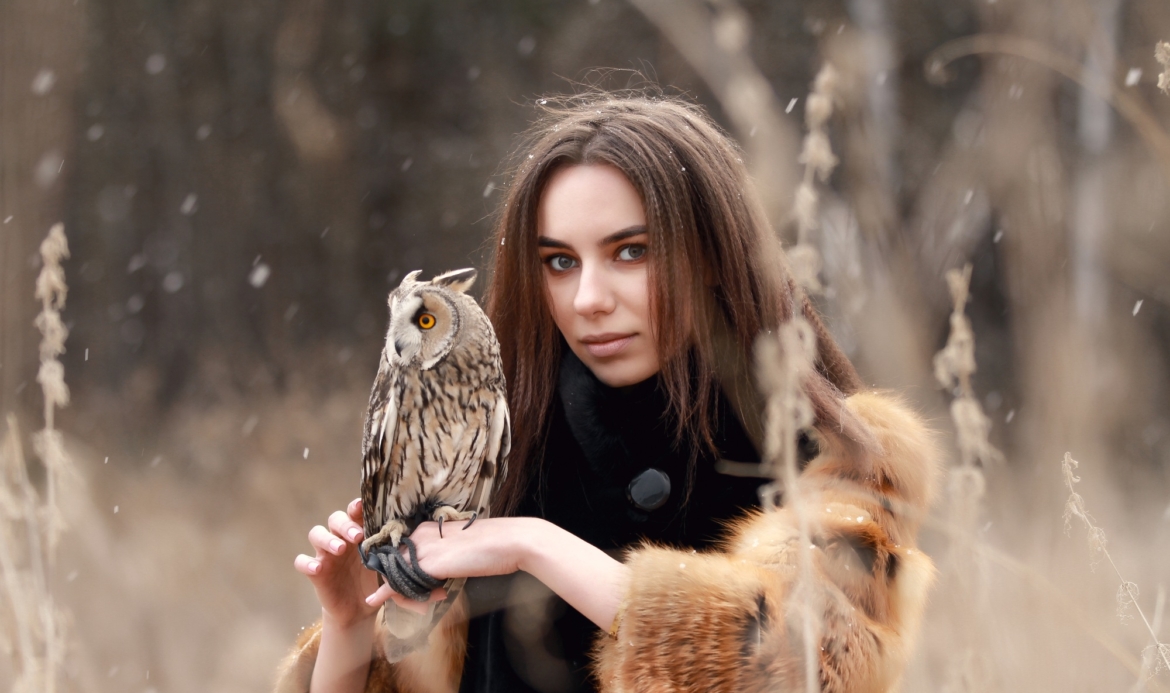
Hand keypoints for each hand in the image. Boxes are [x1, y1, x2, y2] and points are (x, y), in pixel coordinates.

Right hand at [294, 498, 383, 627]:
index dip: (356, 508)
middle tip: (357, 535)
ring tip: (339, 548)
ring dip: (327, 538)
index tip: (362, 507)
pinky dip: (306, 563)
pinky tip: (317, 568)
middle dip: (345, 524)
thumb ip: (390, 551)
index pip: (354, 513)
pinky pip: (302, 562)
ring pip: (316, 534)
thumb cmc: (373, 581)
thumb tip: (407, 537)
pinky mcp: (315, 572)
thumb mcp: (385, 565)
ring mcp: (325, 554)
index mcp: (358, 533)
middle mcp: (340, 538)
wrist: (360, 610)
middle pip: (335, 519)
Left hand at [365, 516, 527, 608]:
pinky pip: (398, 583)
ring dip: (406, 594)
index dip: (406, 573)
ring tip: (436, 598)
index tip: (426, 586)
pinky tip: (377, 600)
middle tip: (430, 597)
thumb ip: (444, 558)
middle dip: (403, 585)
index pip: (403, 554)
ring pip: (395, 576)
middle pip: (395, 565)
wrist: (510, 541)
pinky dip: (391, 595)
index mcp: (428, 529)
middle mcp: (420, 536)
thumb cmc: (494, 546)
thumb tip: (434, 575)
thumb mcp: (462, 549)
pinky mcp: (426, 565)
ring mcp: (421, 549)